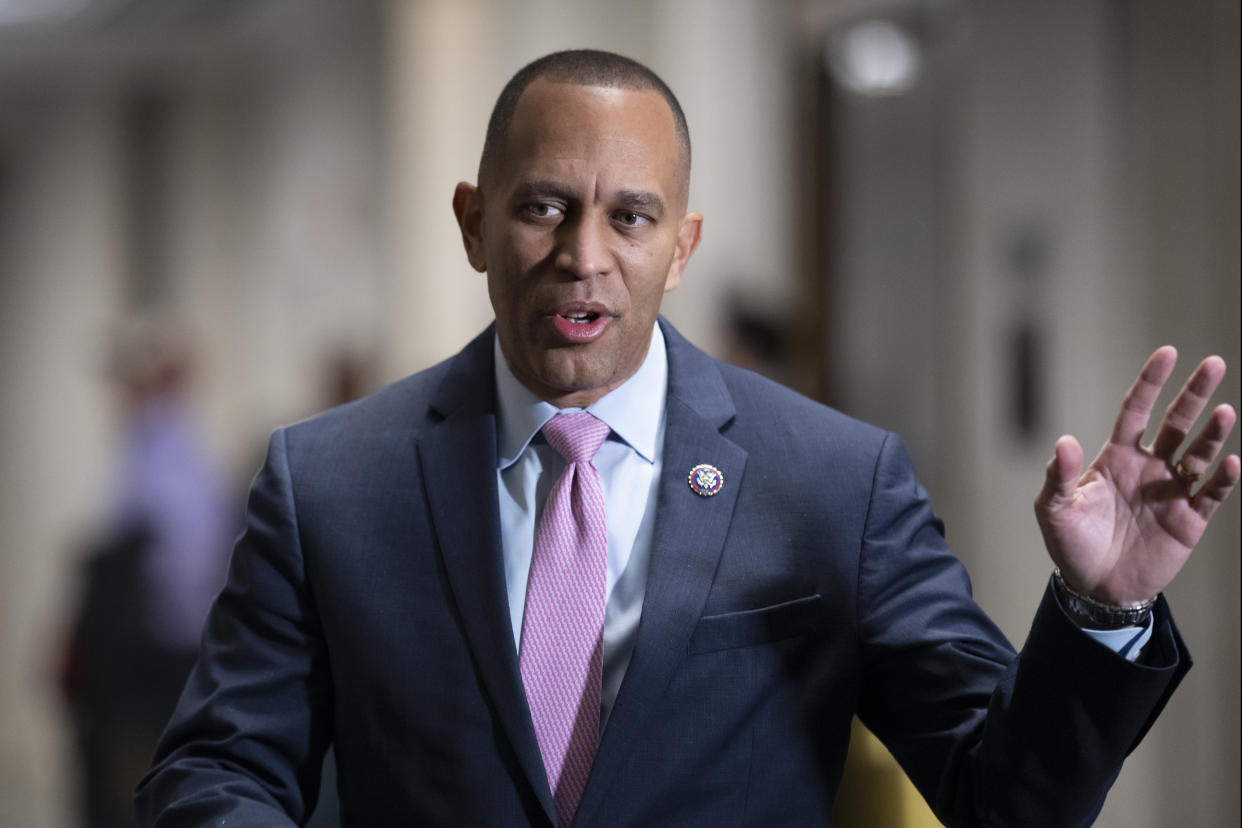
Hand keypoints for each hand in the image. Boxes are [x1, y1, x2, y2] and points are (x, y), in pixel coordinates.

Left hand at [1034, 346, 1239, 604]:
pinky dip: (1221, 479)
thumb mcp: (1054, 509)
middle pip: (1177, 423)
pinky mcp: (1188, 520)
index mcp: (1116, 457)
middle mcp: (1148, 467)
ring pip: (1198, 454)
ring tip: (1224, 411)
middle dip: (1194, 394)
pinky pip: (1210, 494)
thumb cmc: (1070, 542)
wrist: (1094, 586)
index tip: (1168, 353)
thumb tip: (1065, 441)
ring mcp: (1171, 491)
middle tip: (1215, 363)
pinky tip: (1230, 462)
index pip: (1136, 410)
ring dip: (1211, 434)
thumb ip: (1059, 475)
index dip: (1151, 382)